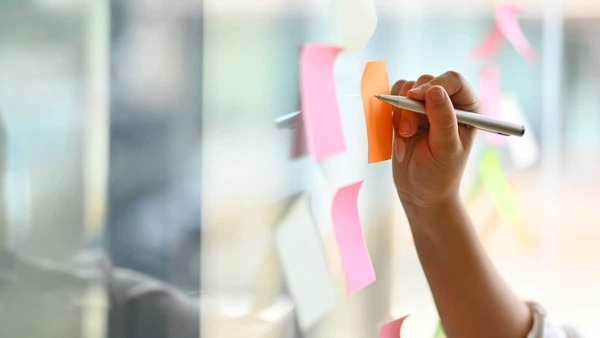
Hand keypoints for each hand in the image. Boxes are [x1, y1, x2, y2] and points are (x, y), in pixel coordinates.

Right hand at [391, 71, 479, 207]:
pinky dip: (391, 116)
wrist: (420, 191)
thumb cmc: (440, 174)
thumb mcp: (445, 148)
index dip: (433, 84)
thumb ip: (443, 119)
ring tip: (405, 138)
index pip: (453, 80)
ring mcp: (425, 107)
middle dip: (412, 106)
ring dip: (400, 113)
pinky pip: (393, 100)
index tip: (415, 97)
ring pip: (406, 89)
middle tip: (407, 131)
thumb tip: (435, 90)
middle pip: (426, 82)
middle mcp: (448, 102)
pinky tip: (399, 137)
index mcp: (467, 108)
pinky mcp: (406, 113)